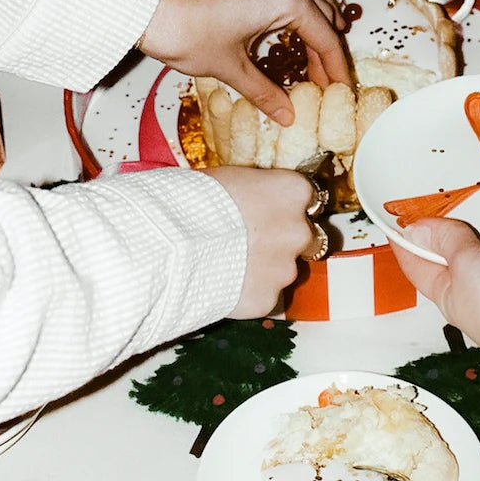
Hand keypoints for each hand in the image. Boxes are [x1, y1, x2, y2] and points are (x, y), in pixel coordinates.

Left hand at [139, 0, 350, 126]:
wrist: (141, 3)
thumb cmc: (186, 33)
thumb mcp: (230, 68)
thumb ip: (265, 91)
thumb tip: (287, 115)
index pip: (322, 37)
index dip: (333, 66)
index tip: (341, 85)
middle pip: (316, 7)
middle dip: (324, 39)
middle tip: (324, 69)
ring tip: (324, 14)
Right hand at [202, 165, 320, 318]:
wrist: (168, 245)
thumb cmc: (191, 201)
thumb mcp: (230, 180)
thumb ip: (257, 192)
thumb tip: (256, 200)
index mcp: (293, 191)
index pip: (311, 198)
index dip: (289, 208)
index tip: (273, 212)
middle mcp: (299, 231)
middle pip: (307, 238)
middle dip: (285, 242)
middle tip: (253, 242)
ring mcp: (285, 270)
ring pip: (284, 271)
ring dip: (265, 270)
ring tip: (228, 266)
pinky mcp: (267, 300)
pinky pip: (264, 297)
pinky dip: (248, 294)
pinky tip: (223, 286)